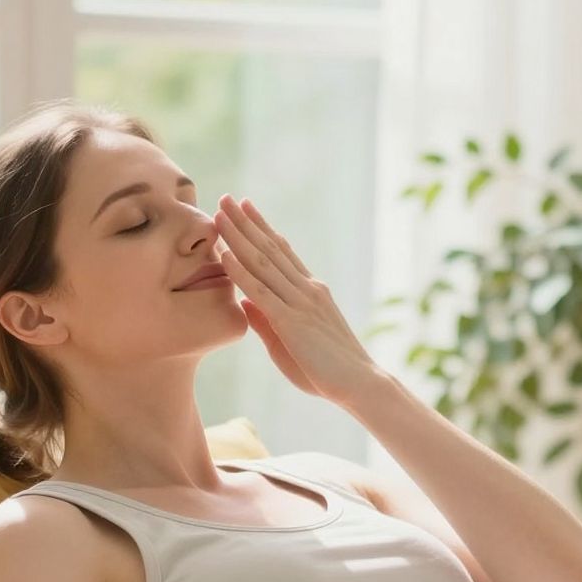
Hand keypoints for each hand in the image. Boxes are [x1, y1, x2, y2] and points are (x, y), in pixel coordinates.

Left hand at [211, 194, 385, 408]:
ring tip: (220, 212)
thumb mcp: (290, 342)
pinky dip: (240, 271)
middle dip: (246, 222)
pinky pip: (261, 290)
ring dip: (238, 236)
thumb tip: (245, 301)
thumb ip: (267, 320)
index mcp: (310, 292)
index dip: (262, 228)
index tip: (245, 209)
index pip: (282, 253)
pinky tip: (223, 254)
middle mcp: (306, 289)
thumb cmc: (328, 371)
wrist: (360, 384)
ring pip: (263, 262)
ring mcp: (300, 302)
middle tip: (226, 197)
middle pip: (270, 248)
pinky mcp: (292, 321)